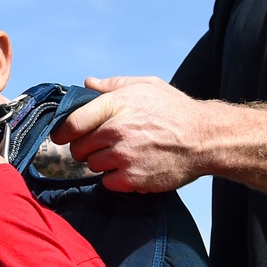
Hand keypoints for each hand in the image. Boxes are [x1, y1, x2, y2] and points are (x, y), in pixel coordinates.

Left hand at [51, 76, 205, 192]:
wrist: (204, 139)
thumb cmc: (175, 110)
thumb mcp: (146, 86)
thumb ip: (113, 85)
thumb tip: (88, 83)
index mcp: (116, 105)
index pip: (72, 122)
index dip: (62, 132)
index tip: (62, 136)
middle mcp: (117, 130)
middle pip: (79, 148)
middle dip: (85, 148)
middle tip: (101, 146)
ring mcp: (124, 156)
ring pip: (93, 166)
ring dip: (102, 163)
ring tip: (123, 155)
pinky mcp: (133, 179)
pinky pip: (108, 183)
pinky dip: (116, 179)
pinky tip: (131, 169)